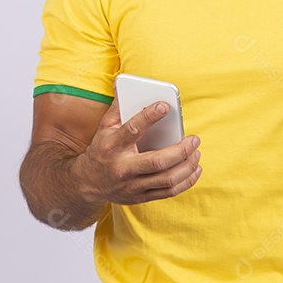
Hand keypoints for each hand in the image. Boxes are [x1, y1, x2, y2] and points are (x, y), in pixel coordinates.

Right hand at [73, 94, 201, 205]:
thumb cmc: (101, 149)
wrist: (86, 183)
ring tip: (196, 152)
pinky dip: (186, 182)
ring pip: (167, 180)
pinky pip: (168, 192)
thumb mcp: (104, 127)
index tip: (165, 106)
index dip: (149, 116)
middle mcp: (122, 167)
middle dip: (181, 150)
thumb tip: (123, 85)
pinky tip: (194, 169)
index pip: (132, 130)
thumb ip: (118, 107)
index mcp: (112, 146)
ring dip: (187, 166)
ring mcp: (132, 185)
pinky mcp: (140, 197)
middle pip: (157, 162)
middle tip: (194, 139)